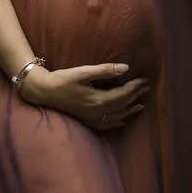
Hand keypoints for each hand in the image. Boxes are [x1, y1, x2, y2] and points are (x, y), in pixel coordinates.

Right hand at [20, 62, 149, 130]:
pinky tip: (121, 120)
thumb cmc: (62, 79)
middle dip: (136, 96)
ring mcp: (91, 118)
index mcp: (98, 99)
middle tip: (147, 88)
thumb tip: (125, 68)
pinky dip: (116, 121)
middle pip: (123, 105)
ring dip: (130, 110)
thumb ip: (105, 70)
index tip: (145, 80)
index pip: (124, 94)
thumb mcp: (83, 72)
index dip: (136, 87)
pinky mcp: (86, 120)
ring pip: (117, 116)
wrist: (44, 92)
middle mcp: (97, 112)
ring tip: (141, 105)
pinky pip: (106, 124)